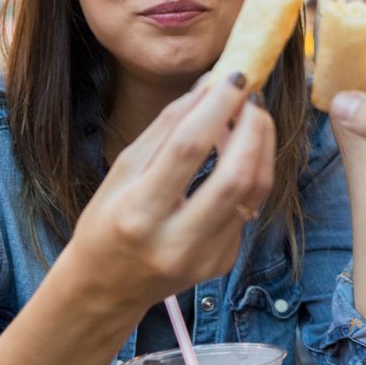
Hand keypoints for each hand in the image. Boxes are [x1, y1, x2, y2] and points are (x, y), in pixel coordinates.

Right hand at [65, 73, 276, 309]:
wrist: (106, 288)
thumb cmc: (107, 221)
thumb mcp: (122, 171)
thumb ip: (166, 129)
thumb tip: (208, 86)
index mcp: (138, 213)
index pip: (187, 149)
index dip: (217, 107)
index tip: (235, 75)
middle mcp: (174, 241)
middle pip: (235, 176)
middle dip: (253, 127)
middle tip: (253, 96)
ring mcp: (204, 257)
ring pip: (254, 191)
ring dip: (259, 145)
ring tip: (249, 117)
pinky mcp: (223, 262)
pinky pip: (248, 208)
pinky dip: (249, 172)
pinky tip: (237, 152)